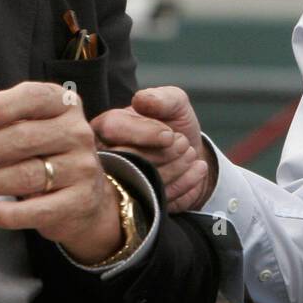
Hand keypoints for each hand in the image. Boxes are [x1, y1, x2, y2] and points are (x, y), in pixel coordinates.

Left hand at [0, 80, 122, 264]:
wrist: (86, 197)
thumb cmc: (46, 151)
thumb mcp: (25, 123)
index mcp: (63, 104)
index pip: (34, 98)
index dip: (2, 107)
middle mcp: (77, 133)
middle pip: (24, 139)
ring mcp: (81, 168)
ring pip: (27, 175)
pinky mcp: (79, 202)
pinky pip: (38, 210)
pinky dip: (7, 213)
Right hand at [92, 86, 214, 212]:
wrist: (190, 154)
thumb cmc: (174, 125)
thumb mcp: (174, 103)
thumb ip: (162, 98)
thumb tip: (142, 100)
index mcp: (106, 126)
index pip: (112, 128)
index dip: (143, 132)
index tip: (169, 135)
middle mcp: (105, 155)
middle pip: (125, 158)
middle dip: (161, 154)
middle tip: (184, 145)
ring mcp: (117, 183)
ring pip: (141, 181)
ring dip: (175, 168)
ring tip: (190, 155)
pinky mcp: (135, 204)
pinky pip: (156, 200)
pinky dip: (183, 184)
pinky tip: (197, 169)